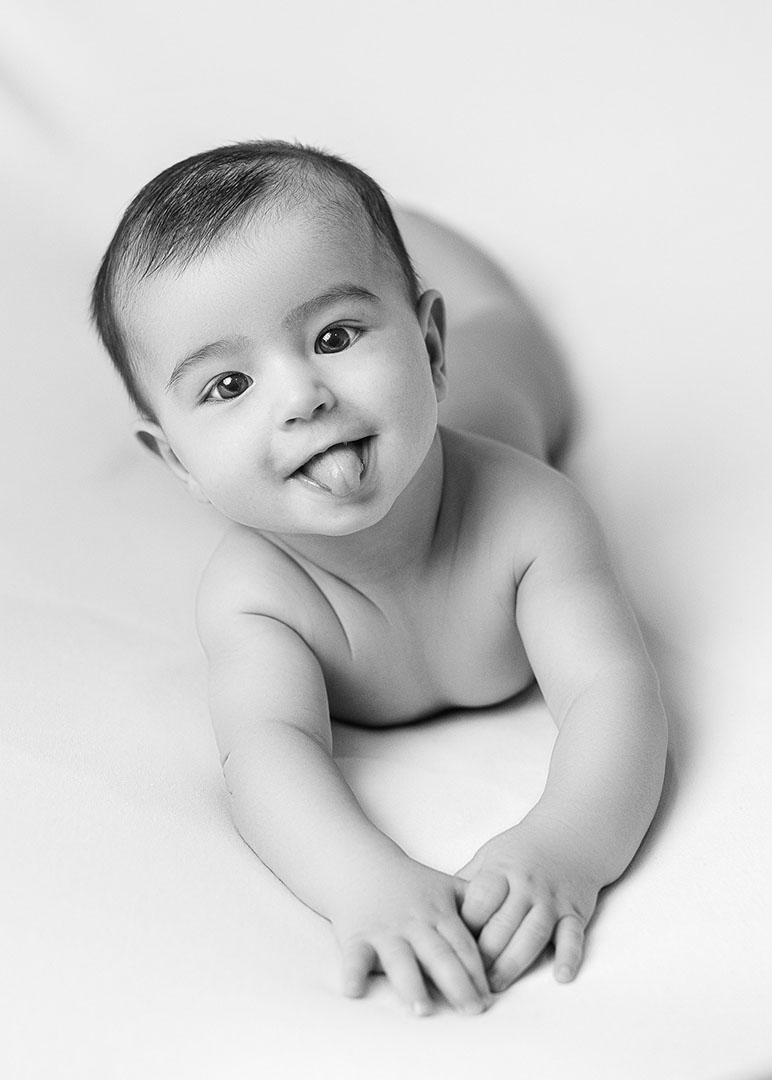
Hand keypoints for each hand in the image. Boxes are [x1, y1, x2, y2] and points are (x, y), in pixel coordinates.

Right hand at [330, 856, 490, 1016]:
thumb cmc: (409, 883)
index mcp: (438, 913)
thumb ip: (476, 904)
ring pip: (400, 959)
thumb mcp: (445, 886)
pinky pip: (354, 956)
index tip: (489, 999)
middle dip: (456, 983)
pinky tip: (354, 991)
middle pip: (438, 955)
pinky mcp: (355, 936)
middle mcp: (414, 923)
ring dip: (411, 983)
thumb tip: (512, 924)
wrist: (361, 865)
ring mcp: (384, 930)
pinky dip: (353, 973)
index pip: (463, 945)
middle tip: (471, 1010)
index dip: (477, 972)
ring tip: (422, 1009)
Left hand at [456, 819, 600, 991]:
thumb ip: (467, 883)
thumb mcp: (489, 856)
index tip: (452, 946)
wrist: (570, 834)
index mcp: (502, 870)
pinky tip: (561, 976)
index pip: (481, 900)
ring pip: (534, 934)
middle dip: (485, 953)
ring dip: (514, 963)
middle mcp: (528, 885)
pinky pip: (573, 937)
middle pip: (504, 923)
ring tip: (496, 984)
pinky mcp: (575, 913)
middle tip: (469, 978)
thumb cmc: (521, 851)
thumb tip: (437, 910)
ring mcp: (553, 900)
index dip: (466, 925)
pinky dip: (569, 957)